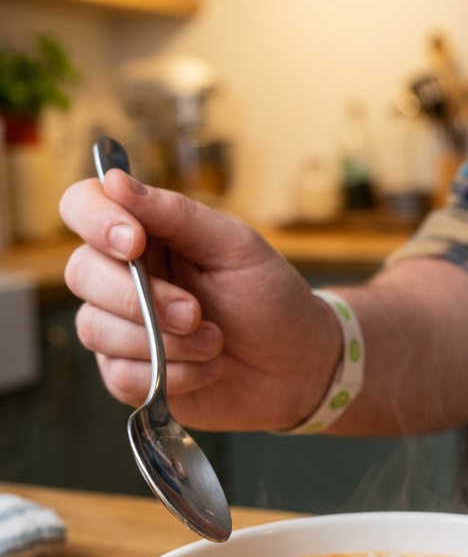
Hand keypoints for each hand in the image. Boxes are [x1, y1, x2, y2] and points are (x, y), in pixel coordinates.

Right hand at [60, 171, 341, 431]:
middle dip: (141, 299)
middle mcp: (123, 276)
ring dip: (163, 342)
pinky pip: (120, 375)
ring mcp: (121, 327)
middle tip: (197, 312)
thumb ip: (178, 215)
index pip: (83, 207)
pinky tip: (207, 369)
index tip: (134, 242)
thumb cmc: (270, 299)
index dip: (96, 220)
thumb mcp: (237, 248)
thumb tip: (116, 182)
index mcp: (146, 233)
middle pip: (81, 273)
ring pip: (96, 329)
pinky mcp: (129, 374)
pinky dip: (172, 375)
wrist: (297, 367)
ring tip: (214, 341)